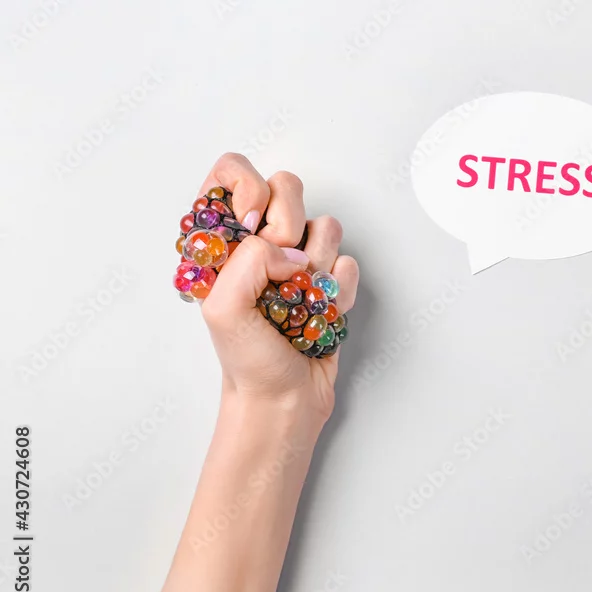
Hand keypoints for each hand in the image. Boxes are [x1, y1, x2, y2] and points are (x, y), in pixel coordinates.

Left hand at [197, 153, 359, 421]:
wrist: (285, 400)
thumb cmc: (247, 361)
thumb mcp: (223, 309)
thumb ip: (249, 262)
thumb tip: (293, 251)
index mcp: (224, 239)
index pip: (233, 172)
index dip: (249, 189)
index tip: (252, 226)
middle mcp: (261, 241)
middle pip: (288, 186)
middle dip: (288, 229)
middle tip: (277, 270)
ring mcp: (298, 259)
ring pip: (327, 225)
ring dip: (316, 267)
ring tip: (299, 300)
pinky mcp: (331, 280)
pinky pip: (349, 262)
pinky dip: (338, 291)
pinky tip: (320, 314)